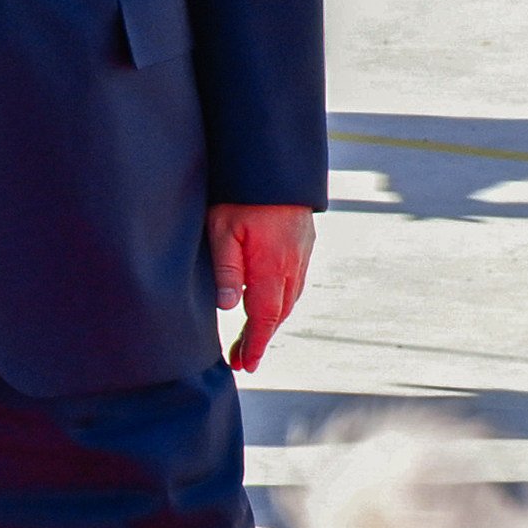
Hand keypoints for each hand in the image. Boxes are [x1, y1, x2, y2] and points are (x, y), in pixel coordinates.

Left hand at [208, 203, 313, 373]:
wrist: (275, 163)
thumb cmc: (242, 193)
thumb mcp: (223, 229)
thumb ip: (227, 270)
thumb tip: (227, 308)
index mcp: (273, 266)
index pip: (265, 318)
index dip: (255, 344)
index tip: (245, 365)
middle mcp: (293, 264)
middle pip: (279, 313)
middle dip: (260, 338)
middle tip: (240, 358)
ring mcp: (302, 253)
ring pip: (290, 298)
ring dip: (272, 320)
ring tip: (251, 336)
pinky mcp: (304, 242)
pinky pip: (295, 281)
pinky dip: (281, 299)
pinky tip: (268, 300)